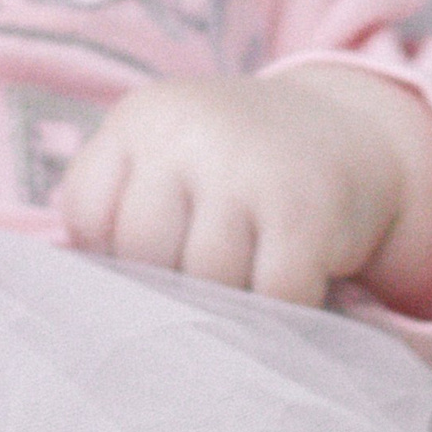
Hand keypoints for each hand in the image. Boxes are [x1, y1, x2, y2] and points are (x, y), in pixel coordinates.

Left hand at [57, 66, 431, 317]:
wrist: (350, 131)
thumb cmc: (235, 168)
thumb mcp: (168, 157)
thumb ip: (119, 211)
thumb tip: (80, 314)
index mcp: (145, 116)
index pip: (88, 213)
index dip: (114, 251)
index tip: (154, 251)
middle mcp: (191, 129)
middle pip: (144, 253)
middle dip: (171, 283)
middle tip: (208, 275)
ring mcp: (250, 166)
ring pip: (205, 284)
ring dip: (229, 305)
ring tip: (249, 280)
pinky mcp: (305, 211)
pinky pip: (269, 300)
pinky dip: (281, 315)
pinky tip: (291, 289)